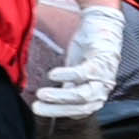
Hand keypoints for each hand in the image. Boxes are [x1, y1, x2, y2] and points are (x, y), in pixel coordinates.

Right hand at [32, 3, 124, 118]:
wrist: (102, 25)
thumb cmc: (86, 52)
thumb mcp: (75, 74)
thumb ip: (67, 89)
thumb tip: (48, 103)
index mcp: (95, 97)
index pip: (77, 113)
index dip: (57, 113)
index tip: (37, 109)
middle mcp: (102, 90)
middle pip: (80, 107)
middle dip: (56, 109)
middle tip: (36, 107)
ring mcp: (102, 76)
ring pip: (82, 95)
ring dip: (60, 97)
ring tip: (41, 94)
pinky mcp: (100, 61)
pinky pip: (84, 73)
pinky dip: (67, 76)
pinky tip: (52, 75)